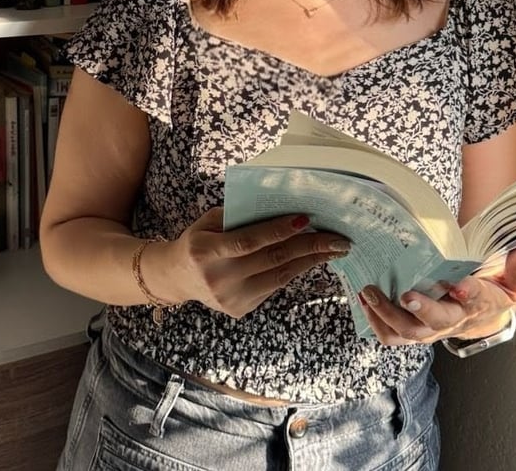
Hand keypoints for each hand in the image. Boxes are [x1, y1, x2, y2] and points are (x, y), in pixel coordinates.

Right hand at [160, 207, 350, 318]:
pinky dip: (294, 271)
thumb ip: (238, 216)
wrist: (177, 278)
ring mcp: (230, 299)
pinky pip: (274, 287)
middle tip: (338, 238)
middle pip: (272, 260)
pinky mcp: (240, 310)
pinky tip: (311, 259)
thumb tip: (279, 205)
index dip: (278, 230)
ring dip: (310, 261)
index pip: (249, 241)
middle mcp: (219, 278)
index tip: (306, 219)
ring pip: (279, 276)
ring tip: (334, 249)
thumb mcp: (208, 221)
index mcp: (205, 251)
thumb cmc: (198, 240)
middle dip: (309, 247)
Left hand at [358, 243, 515, 344]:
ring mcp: (431, 329)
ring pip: (408, 333)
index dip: (468, 293)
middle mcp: (453, 320)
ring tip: (370, 293)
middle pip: (437, 322)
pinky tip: (363, 300)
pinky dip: (376, 322)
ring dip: (387, 316)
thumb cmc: (495, 294)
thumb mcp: (514, 282)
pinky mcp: (416, 331)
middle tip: (404, 294)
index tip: (458, 285)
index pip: (477, 300)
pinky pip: (393, 336)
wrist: (485, 318)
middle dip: (421, 310)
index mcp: (479, 305)